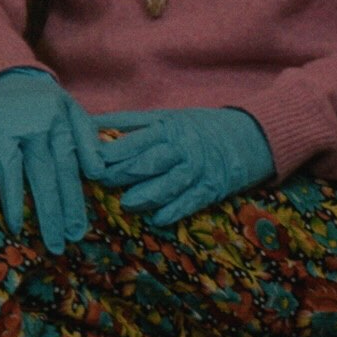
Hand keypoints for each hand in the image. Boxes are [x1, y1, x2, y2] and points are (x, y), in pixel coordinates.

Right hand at [0, 67, 106, 251]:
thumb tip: (99, 174)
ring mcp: (1, 121)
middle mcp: (32, 124)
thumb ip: (87, 140)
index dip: (73, 201)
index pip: (68, 169)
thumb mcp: (71, 111)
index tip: (78, 232)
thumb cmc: (40, 101)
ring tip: (17, 226)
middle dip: (50, 211)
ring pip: (8, 161)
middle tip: (56, 244)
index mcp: (58, 124)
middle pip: (42, 173)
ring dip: (12, 195)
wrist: (3, 71)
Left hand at [90, 107, 277, 226]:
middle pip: (148, 160)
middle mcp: (182, 147)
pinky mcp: (211, 188)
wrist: (248, 136)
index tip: (88, 160)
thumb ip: (129, 124)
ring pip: (168, 184)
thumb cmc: (196, 127)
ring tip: (126, 204)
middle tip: (100, 182)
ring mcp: (198, 169)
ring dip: (145, 196)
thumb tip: (87, 124)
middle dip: (122, 173)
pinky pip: (190, 202)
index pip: (134, 139)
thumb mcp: (165, 117)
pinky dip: (173, 212)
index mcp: (167, 127)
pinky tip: (156, 219)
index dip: (110, 151)